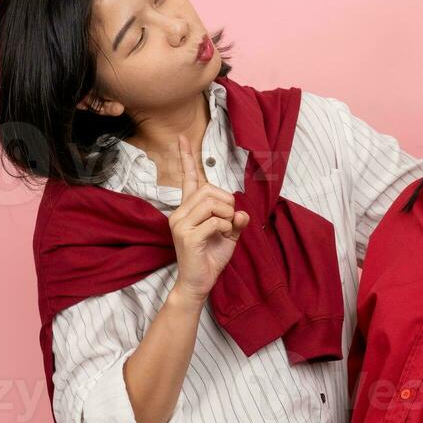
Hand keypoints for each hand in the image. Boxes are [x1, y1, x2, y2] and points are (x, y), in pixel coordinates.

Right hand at [169, 135, 250, 304]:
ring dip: (227, 215)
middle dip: (227, 202)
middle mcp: (179, 213)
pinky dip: (226, 227)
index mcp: (187, 209)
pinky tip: (221, 237)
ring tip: (224, 229)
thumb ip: (235, 220)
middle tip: (229, 220)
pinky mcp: (187, 236)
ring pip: (212, 203)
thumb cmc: (210, 258)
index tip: (181, 139)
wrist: (198, 284)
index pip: (187, 178)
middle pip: (209, 189)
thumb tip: (242, 212)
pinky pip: (216, 221)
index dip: (186, 158)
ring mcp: (180, 224)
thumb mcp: (229, 235)